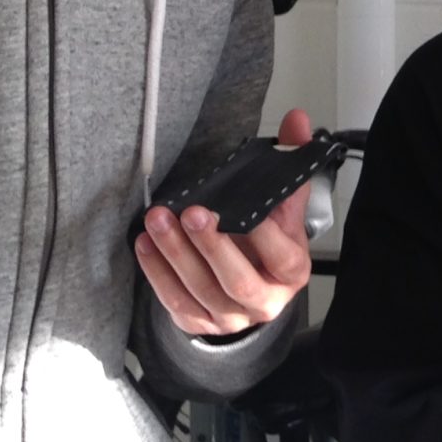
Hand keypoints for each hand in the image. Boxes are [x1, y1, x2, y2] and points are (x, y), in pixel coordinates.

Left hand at [137, 108, 316, 336]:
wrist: (255, 291)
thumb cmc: (268, 246)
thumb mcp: (284, 210)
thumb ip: (290, 163)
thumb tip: (296, 119)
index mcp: (291, 271)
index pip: (281, 256)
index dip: (263, 236)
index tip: (244, 210)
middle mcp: (264, 301)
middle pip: (237, 281)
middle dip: (212, 246)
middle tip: (191, 213)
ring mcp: (231, 317)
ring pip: (201, 290)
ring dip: (175, 254)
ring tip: (158, 220)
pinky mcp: (199, 322)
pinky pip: (175, 302)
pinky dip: (157, 273)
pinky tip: (145, 244)